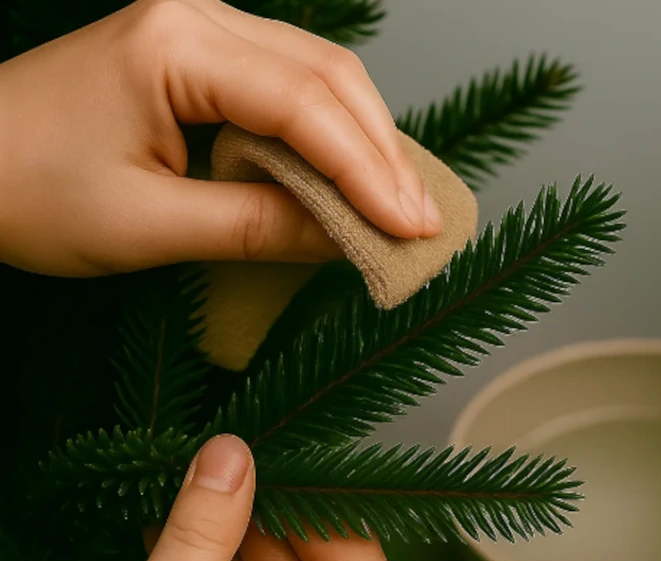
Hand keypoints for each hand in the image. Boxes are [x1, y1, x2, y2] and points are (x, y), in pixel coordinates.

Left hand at [0, 0, 442, 276]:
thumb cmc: (27, 190)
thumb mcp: (148, 224)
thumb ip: (255, 227)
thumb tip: (343, 239)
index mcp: (178, 44)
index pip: (305, 107)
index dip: (367, 173)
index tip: (410, 228)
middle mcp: (199, 18)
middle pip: (328, 77)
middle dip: (382, 154)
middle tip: (422, 219)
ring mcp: (202, 33)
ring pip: (317, 79)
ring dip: (365, 144)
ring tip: (400, 204)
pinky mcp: (201, 61)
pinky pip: (288, 91)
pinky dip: (329, 138)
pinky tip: (352, 178)